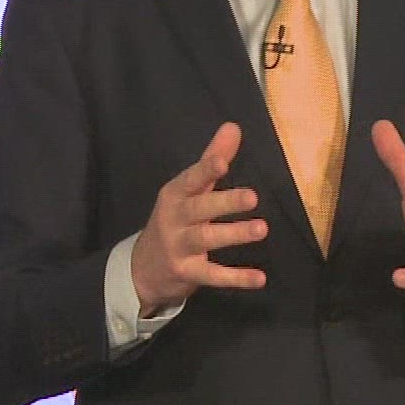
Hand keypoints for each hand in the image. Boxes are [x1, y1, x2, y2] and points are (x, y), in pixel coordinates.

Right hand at [130, 122, 266, 314]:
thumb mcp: (188, 190)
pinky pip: (213, 275)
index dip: (206, 170)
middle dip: (225, 202)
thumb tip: (233, 126)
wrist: (142, 268)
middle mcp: (175, 218)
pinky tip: (259, 278)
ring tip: (262, 229)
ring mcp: (179, 247)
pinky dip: (236, 278)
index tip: (222, 162)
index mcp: (175, 194)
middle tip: (253, 197)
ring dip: (234, 234)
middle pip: (200, 208)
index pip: (191, 179)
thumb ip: (211, 160)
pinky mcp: (187, 273)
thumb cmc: (174, 220)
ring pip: (207, 239)